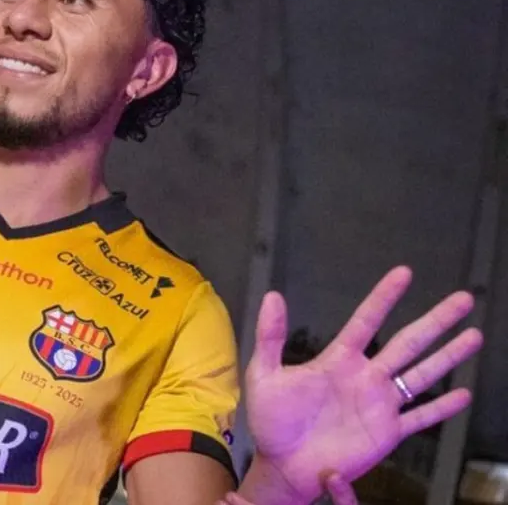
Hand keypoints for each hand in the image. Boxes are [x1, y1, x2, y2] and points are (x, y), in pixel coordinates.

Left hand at [241, 267, 481, 502]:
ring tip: (474, 335)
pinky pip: (420, 417)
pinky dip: (441, 408)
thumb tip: (273, 296)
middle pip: (408, 342)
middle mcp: (365, 377)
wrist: (282, 466)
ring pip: (421, 374)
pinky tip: (463, 395)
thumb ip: (270, 337)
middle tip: (463, 298)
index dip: (385, 297)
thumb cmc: (271, 421)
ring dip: (448, 356)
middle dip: (436, 321)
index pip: (366, 321)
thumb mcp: (264, 375)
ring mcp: (379, 404)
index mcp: (338, 360)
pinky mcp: (387, 432)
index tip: (404, 273)